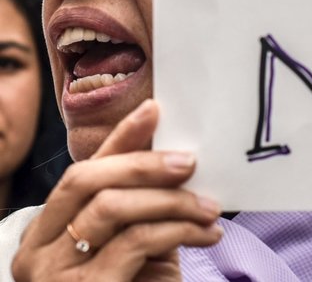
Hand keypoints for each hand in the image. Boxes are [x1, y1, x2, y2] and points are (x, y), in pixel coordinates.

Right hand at [12, 100, 222, 281]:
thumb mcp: (135, 248)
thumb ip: (141, 208)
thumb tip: (175, 155)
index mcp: (45, 233)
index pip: (81, 172)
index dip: (119, 139)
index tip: (156, 109)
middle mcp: (38, 252)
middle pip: (88, 181)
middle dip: (144, 163)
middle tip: (191, 162)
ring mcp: (53, 277)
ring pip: (112, 209)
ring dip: (171, 201)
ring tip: (210, 209)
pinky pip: (134, 243)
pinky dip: (177, 230)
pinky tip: (207, 234)